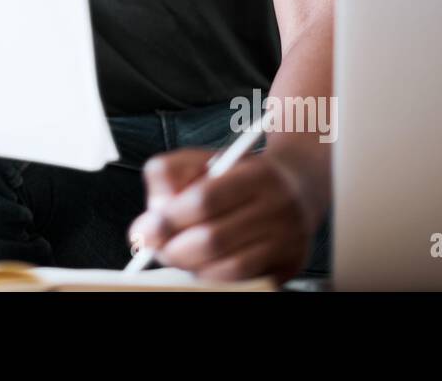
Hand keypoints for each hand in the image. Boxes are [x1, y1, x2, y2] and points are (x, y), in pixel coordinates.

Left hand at [127, 147, 316, 282]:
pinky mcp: (289, 267)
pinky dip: (213, 276)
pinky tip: (203, 262)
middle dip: (174, 248)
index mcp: (258, 175)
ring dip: (192, 266)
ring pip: (227, 268)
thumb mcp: (203, 159)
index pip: (205, 200)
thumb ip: (169, 174)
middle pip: (213, 240)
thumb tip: (152, 217)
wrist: (297, 184)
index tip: (144, 230)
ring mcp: (288, 242)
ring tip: (180, 253)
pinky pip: (242, 282)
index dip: (169, 220)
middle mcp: (279, 209)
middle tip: (156, 247)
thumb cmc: (240, 174)